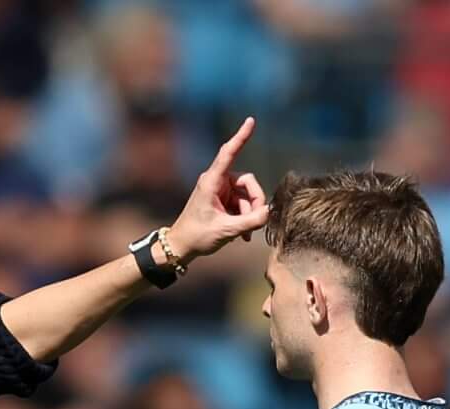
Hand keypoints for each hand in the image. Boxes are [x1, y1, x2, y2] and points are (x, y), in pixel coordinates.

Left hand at [164, 117, 271, 264]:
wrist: (181, 247)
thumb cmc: (197, 236)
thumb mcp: (226, 231)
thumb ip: (250, 222)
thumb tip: (269, 213)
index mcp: (211, 182)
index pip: (228, 153)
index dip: (240, 136)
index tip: (250, 121)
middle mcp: (216, 181)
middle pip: (247, 182)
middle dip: (255, 202)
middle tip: (254, 223)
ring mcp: (220, 191)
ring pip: (247, 195)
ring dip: (249, 213)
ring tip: (243, 233)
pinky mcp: (222, 200)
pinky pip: (242, 204)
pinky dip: (245, 218)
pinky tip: (243, 235)